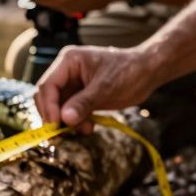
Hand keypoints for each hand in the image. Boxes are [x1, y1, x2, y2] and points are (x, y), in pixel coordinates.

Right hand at [34, 45, 160, 127]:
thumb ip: (84, 103)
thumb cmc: (128, 71)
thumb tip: (64, 119)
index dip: (49, 106)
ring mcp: (73, 85)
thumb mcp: (106, 88)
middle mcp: (66, 72)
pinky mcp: (81, 96)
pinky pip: (69, 112)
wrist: (147, 72)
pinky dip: (75, 122)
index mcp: (68, 61)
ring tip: (84, 130)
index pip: (48, 85)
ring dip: (66, 122)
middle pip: (47, 97)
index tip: (55, 125)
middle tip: (62, 134)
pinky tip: (88, 127)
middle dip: (54, 116)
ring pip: (57, 107)